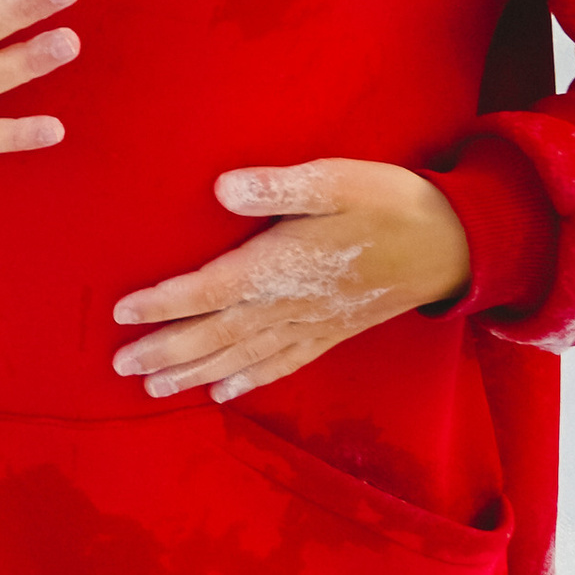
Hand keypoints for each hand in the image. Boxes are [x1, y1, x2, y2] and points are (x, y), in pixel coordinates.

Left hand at [112, 160, 471, 401]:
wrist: (454, 244)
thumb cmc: (389, 203)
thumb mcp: (336, 179)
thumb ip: (278, 185)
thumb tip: (221, 188)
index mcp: (282, 266)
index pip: (209, 290)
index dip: (164, 303)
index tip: (121, 313)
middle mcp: (290, 306)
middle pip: (216, 335)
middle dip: (166, 350)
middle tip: (120, 365)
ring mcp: (311, 326)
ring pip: (241, 358)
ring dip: (194, 373)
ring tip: (152, 388)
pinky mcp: (330, 334)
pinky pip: (281, 366)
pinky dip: (249, 381)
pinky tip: (224, 394)